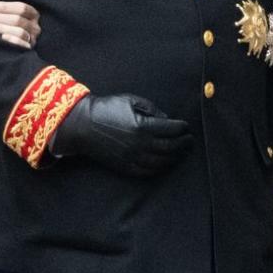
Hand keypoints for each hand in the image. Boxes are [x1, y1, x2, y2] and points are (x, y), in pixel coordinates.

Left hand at [0, 0, 40, 48]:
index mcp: (32, 14)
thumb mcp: (4, 14)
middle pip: (18, 19)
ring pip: (19, 32)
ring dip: (0, 27)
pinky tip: (2, 37)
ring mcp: (33, 39)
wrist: (15, 49)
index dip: (5, 6)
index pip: (21, 7)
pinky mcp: (29, 49)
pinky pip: (22, 44)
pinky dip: (12, 40)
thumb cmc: (9, 26)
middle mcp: (35, 26)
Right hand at [52, 93, 191, 176]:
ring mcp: (132, 158)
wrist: (83, 125)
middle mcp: (139, 145)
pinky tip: (166, 163)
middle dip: (183, 144)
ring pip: (161, 162)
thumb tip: (168, 120)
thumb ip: (152, 110)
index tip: (186, 126)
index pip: (171, 130)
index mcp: (142, 126)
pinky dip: (160, 168)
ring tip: (181, 152)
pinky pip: (147, 171)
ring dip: (175, 158)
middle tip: (190, 141)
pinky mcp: (125, 166)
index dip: (182, 128)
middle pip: (170, 148)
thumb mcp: (131, 100)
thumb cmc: (107, 108)